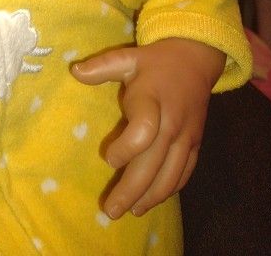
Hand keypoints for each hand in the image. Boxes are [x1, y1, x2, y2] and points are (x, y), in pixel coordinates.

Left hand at [71, 38, 224, 219]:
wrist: (196, 58)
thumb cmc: (155, 62)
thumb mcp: (128, 58)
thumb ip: (102, 66)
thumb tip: (74, 71)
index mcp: (152, 99)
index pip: (144, 130)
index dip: (126, 148)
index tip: (108, 158)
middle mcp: (172, 122)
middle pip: (154, 163)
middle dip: (132, 189)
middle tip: (111, 210)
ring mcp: (187, 136)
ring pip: (171, 175)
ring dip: (150, 197)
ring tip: (130, 211)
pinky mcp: (196, 144)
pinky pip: (184, 173)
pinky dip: (169, 190)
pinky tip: (152, 200)